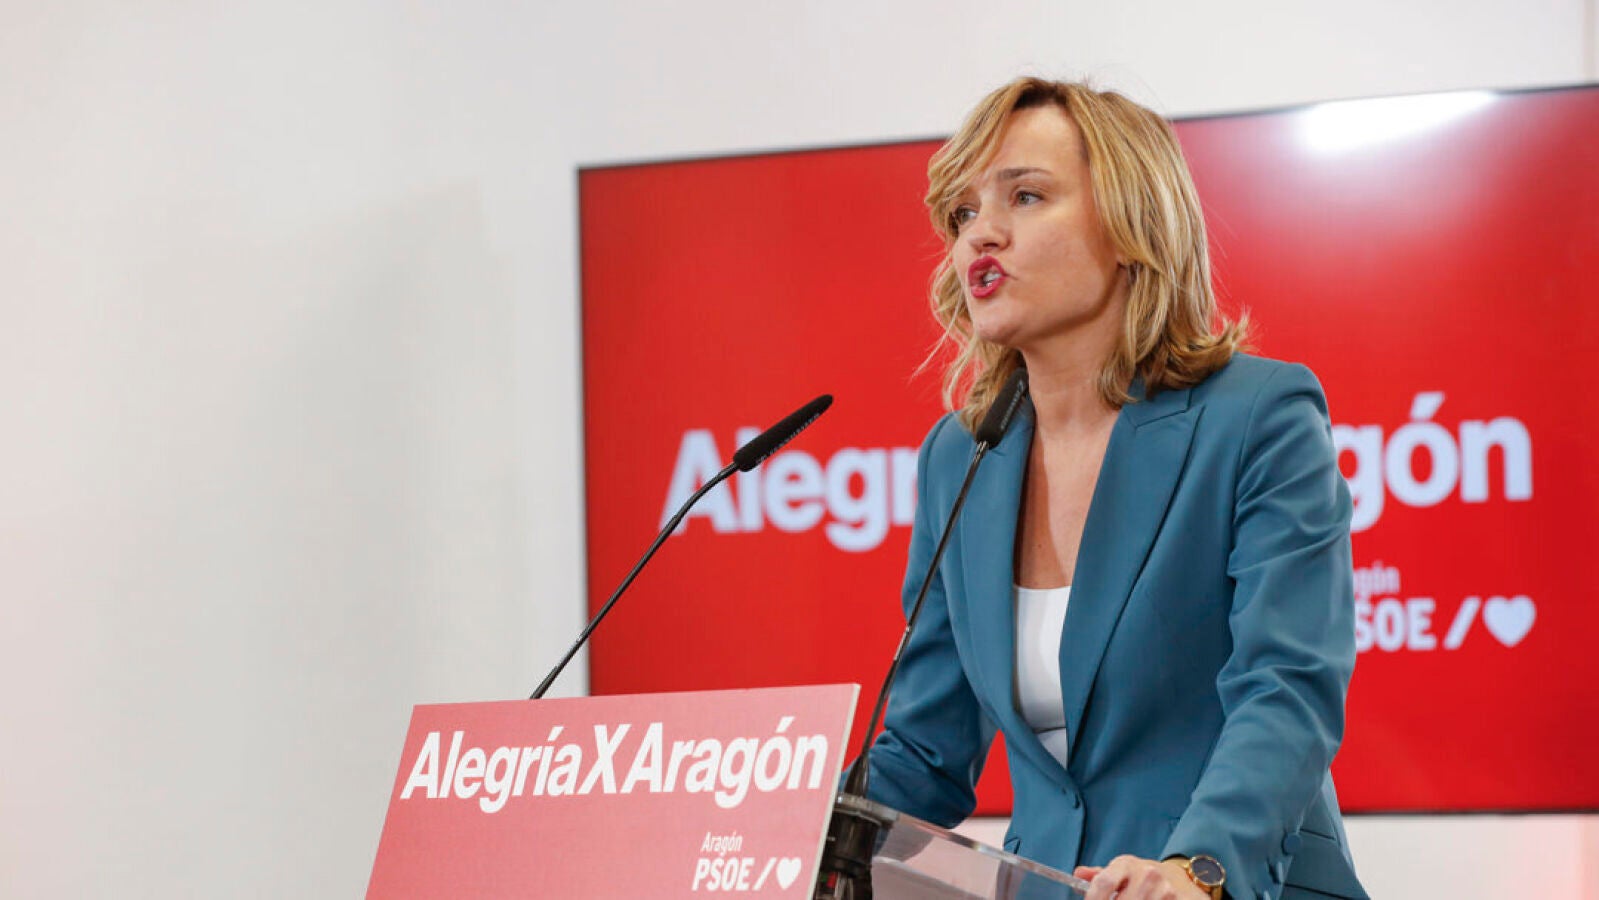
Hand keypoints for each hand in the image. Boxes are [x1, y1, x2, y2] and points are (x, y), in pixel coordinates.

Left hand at [1073, 855, 1207, 899]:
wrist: (1181, 880)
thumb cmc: (1143, 878)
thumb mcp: (1122, 872)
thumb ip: (1100, 876)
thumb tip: (1079, 873)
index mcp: (1126, 864)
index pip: (1104, 883)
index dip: (1094, 899)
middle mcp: (1146, 873)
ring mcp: (1165, 888)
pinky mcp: (1179, 899)